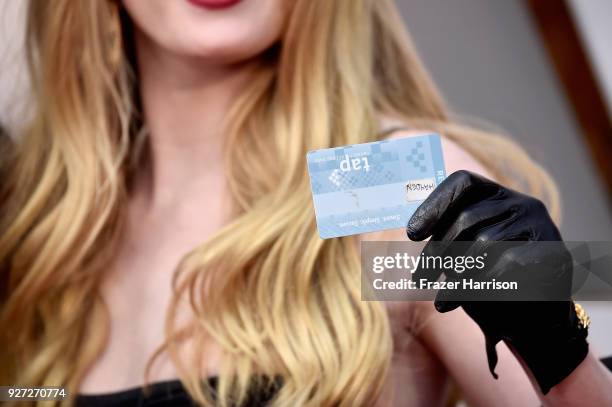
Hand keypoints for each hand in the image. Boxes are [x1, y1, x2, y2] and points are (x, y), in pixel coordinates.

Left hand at [406, 170, 588, 393]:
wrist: (535, 318)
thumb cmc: (489, 278)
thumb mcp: (463, 253)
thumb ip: (444, 236)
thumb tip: (411, 230)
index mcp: (496, 195)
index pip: (463, 183)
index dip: (434, 206)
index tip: (411, 234)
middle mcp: (521, 203)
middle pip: (466, 220)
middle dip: (436, 253)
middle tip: (419, 279)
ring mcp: (540, 226)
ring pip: (484, 243)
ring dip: (455, 274)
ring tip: (439, 298)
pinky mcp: (553, 254)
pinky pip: (506, 266)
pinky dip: (474, 286)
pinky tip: (452, 302)